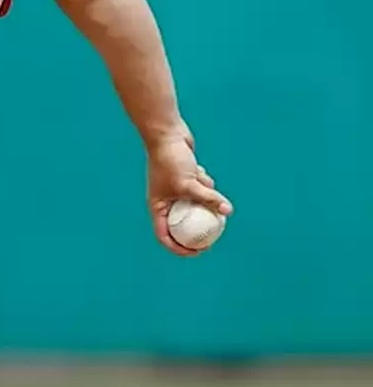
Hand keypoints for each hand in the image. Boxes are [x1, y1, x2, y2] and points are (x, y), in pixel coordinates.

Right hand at [146, 131, 232, 256]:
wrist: (167, 135)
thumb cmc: (170, 160)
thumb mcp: (189, 183)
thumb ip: (208, 198)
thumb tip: (228, 211)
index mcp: (158, 207)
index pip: (165, 236)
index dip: (180, 248)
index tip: (198, 251)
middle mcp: (165, 201)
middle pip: (183, 223)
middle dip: (200, 226)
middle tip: (216, 233)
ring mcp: (175, 190)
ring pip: (195, 203)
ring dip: (203, 195)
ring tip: (200, 179)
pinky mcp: (185, 179)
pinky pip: (199, 188)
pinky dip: (203, 182)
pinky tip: (198, 169)